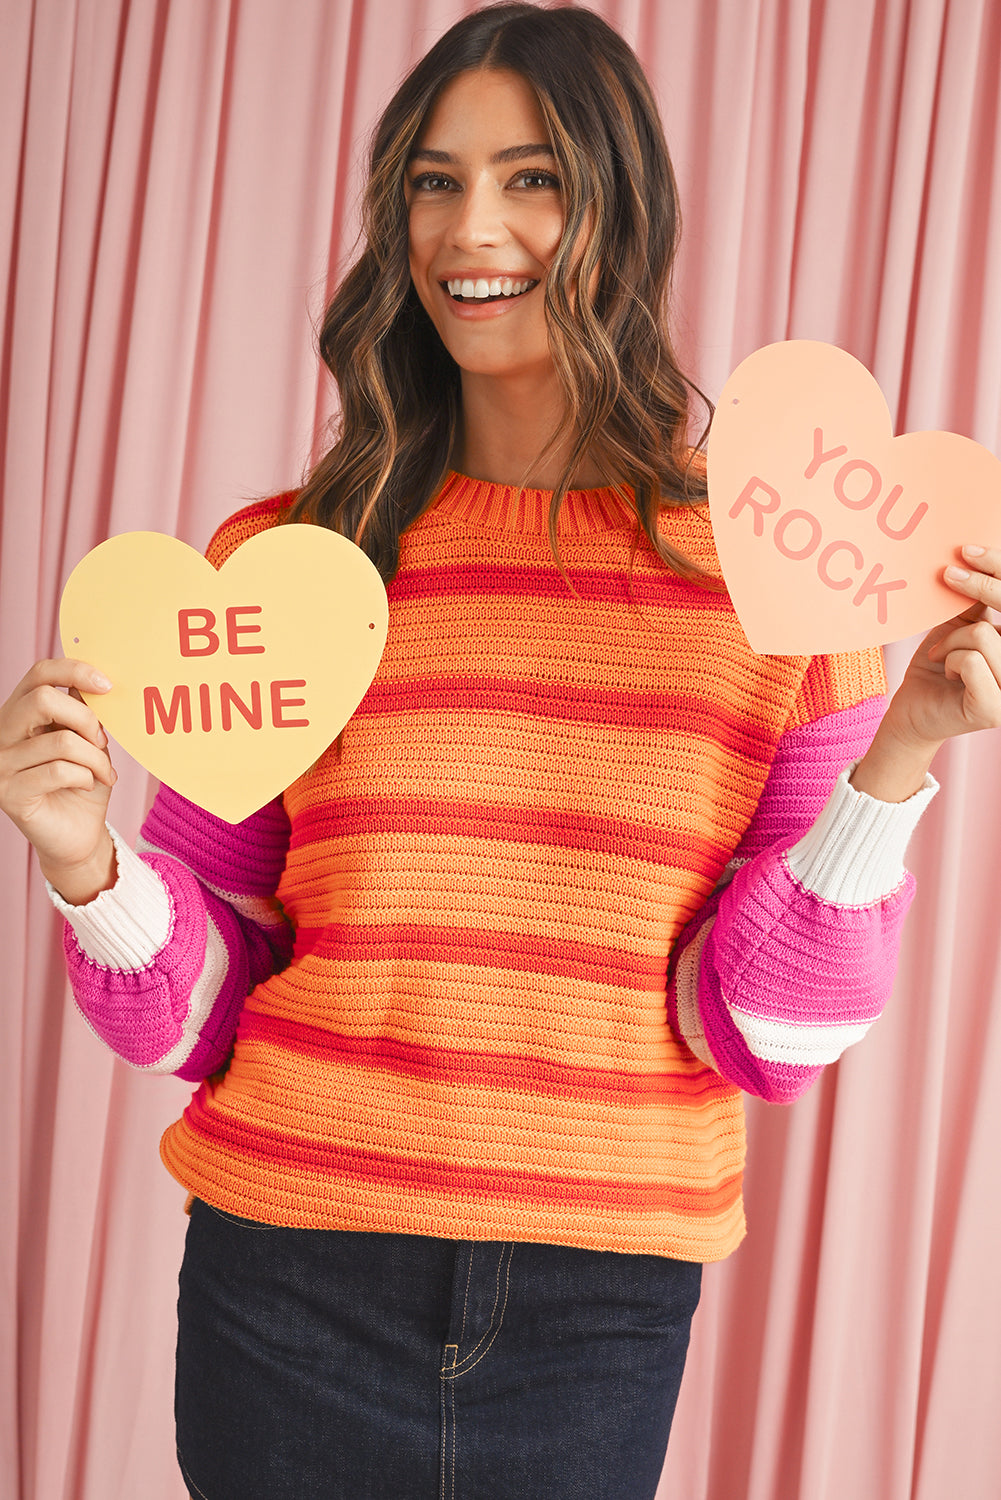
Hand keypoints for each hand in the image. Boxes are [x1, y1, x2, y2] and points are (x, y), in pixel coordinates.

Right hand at [0, 659, 117, 901]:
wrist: (77, 834)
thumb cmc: (83, 783)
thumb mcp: (88, 741)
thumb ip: (85, 712)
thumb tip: (96, 681)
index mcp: (21, 712)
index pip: (39, 674)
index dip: (74, 670)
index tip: (107, 685)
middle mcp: (3, 733)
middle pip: (43, 699)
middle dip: (86, 719)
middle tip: (102, 741)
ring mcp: (1, 764)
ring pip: (61, 741)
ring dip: (95, 758)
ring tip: (104, 772)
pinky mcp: (10, 793)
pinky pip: (59, 771)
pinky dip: (86, 777)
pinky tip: (89, 785)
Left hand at [851, 544, 1000, 801]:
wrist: (911, 710)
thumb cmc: (938, 664)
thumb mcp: (961, 623)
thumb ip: (981, 600)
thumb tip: (982, 558)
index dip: (998, 570)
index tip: (969, 549)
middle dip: (976, 589)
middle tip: (948, 575)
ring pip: (984, 635)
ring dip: (953, 641)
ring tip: (943, 656)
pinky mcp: (994, 709)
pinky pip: (972, 660)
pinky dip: (950, 660)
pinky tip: (946, 674)